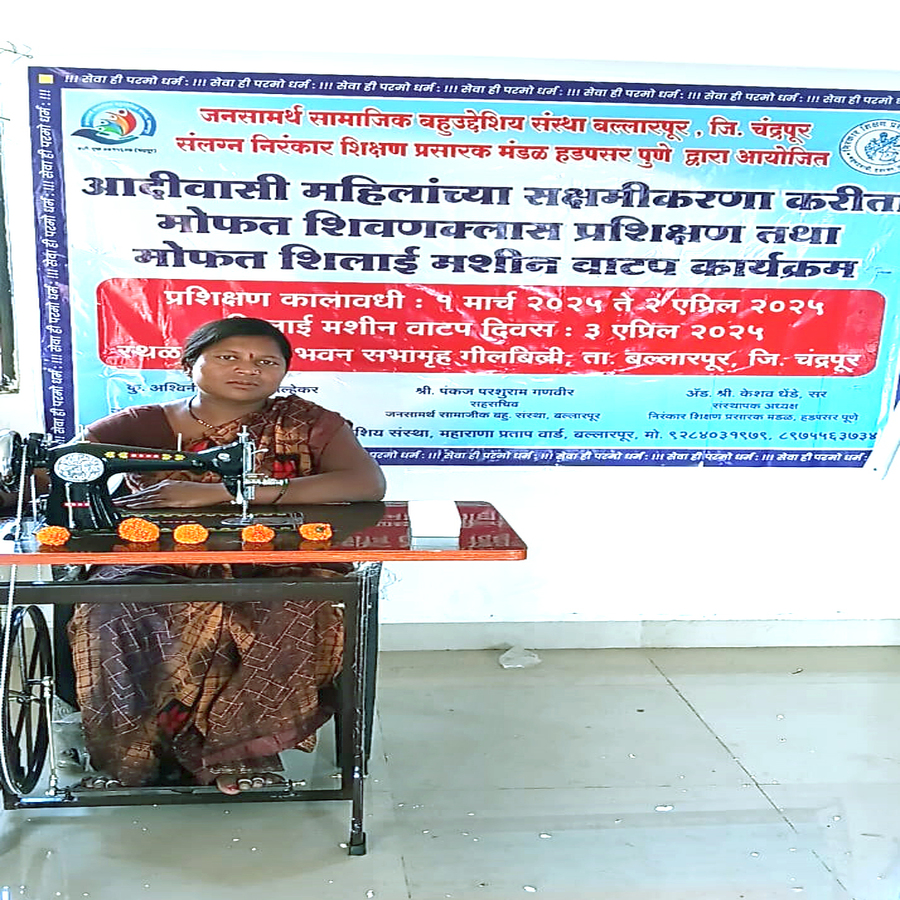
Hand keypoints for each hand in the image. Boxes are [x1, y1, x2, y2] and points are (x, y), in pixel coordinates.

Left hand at [114, 480, 230, 509]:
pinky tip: (132, 508)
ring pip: (143, 498)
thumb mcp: (184, 492)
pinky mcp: (170, 499)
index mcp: (167, 485)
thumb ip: (172, 497)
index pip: (145, 492)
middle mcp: (164, 487)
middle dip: (126, 499)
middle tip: (113, 503)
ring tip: (117, 506)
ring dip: (129, 502)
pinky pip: (151, 503)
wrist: (212, 491)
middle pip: (141, 494)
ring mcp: (166, 492)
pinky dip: (140, 505)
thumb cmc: (202, 493)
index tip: (122, 501)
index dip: (132, 497)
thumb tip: (164, 503)